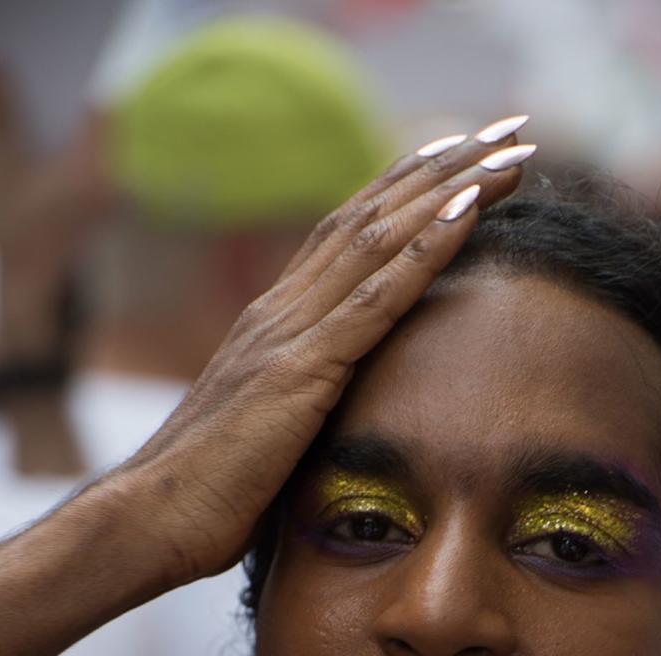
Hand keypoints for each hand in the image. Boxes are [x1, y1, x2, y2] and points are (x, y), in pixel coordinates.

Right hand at [116, 126, 533, 584]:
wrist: (151, 517)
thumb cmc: (209, 495)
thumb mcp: (268, 436)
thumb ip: (303, 406)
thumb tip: (340, 418)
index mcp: (273, 324)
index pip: (346, 234)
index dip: (403, 191)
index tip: (460, 160)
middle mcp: (280, 311)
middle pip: (370, 217)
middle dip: (441, 170)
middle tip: (506, 133)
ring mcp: (288, 335)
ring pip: (379, 239)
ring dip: (449, 191)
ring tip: (508, 155)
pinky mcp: (299, 372)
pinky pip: (374, 299)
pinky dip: (423, 251)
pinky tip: (466, 212)